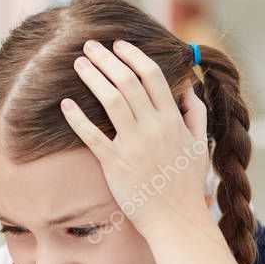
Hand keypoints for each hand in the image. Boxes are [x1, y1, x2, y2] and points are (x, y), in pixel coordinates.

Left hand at [60, 39, 209, 235]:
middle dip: (107, 58)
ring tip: (78, 63)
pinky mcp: (115, 164)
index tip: (118, 44)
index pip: (152, 75)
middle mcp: (153, 127)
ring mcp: (134, 145)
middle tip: (89, 45)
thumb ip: (196, 113)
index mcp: (172, 119)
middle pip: (128, 81)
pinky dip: (78, 118)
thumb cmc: (186, 184)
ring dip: (93, 77)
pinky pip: (93, 136)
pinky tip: (65, 103)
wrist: (175, 219)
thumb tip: (188, 87)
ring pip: (111, 100)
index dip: (133, 55)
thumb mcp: (199, 145)